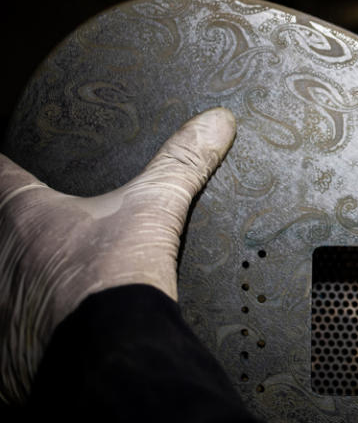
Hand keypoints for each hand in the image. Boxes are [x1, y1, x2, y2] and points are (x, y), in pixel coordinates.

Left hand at [0, 108, 235, 404]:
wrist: (107, 353)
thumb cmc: (115, 276)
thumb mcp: (156, 208)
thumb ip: (181, 162)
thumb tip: (218, 120)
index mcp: (24, 215)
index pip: (2, 174)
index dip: (10, 167)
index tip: (18, 164)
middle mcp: (1, 258)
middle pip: (2, 230)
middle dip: (22, 230)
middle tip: (54, 231)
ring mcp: (1, 308)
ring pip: (6, 283)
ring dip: (23, 279)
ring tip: (57, 280)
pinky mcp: (8, 355)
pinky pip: (11, 334)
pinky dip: (28, 328)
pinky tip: (56, 325)